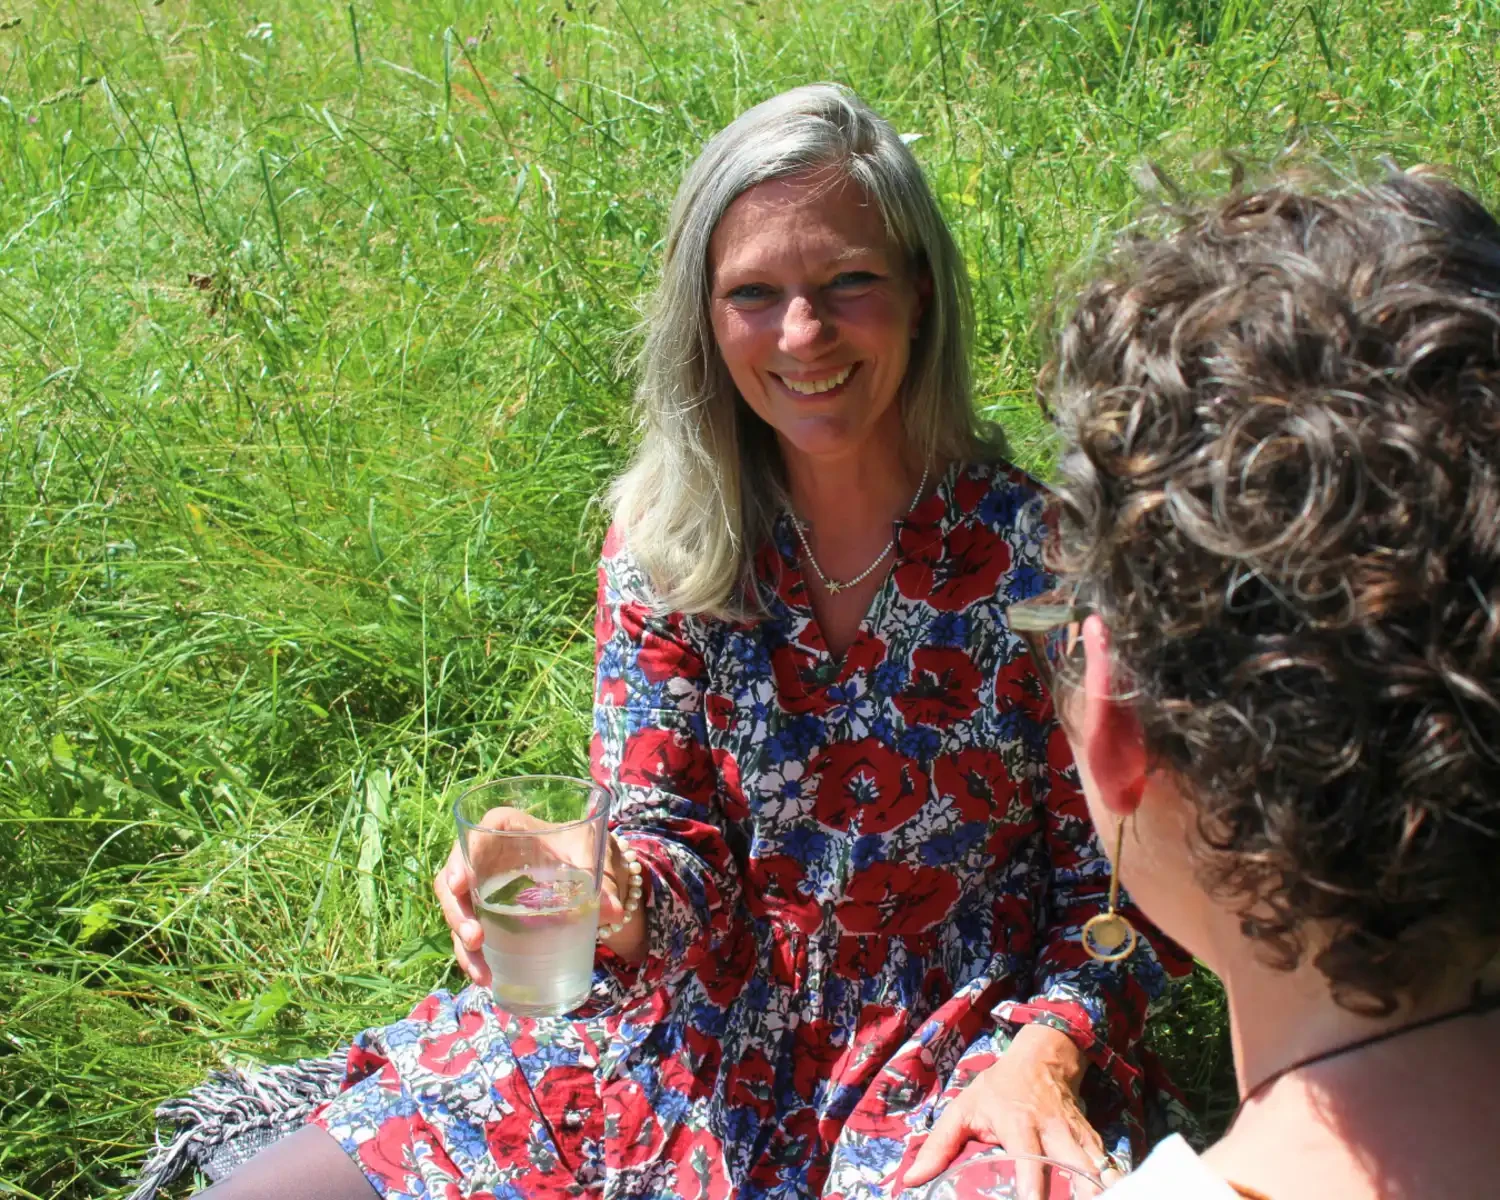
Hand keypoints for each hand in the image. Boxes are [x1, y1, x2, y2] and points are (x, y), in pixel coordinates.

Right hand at [434, 807, 648, 986]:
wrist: (589, 871)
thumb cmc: (584, 852)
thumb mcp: (595, 861)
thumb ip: (605, 883)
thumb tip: (613, 912)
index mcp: (511, 828)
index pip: (478, 833)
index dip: (462, 857)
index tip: (460, 884)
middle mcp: (488, 855)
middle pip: (455, 876)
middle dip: (457, 910)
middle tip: (475, 938)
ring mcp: (483, 885)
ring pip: (457, 909)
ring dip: (461, 941)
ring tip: (481, 971)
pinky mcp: (486, 911)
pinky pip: (468, 930)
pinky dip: (472, 955)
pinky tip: (484, 977)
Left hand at [901, 1025, 1114, 1198]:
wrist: (1044, 1058)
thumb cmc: (998, 1090)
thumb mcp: (963, 1109)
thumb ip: (939, 1146)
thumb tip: (911, 1180)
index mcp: (1020, 1125)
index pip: (1029, 1161)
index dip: (1032, 1187)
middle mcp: (1056, 1132)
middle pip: (1077, 1168)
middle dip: (1085, 1194)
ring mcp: (1080, 1137)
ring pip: (1100, 1170)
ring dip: (1102, 1192)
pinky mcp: (1095, 1142)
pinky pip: (1109, 1169)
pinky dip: (1113, 1187)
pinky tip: (1114, 1196)